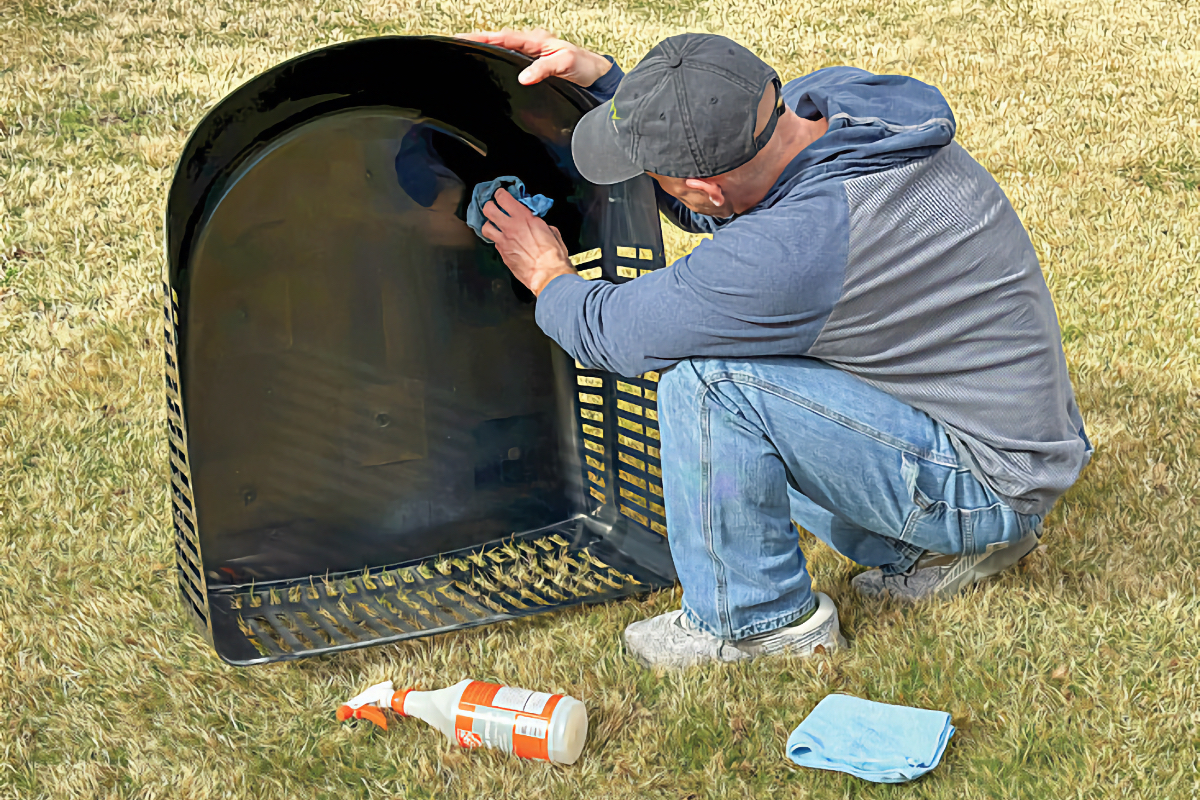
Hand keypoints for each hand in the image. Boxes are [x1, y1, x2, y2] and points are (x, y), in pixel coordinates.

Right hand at [455, 28, 612, 87]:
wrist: (596, 79)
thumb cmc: (583, 67)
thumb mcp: (566, 64)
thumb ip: (544, 68)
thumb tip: (523, 77)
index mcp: (536, 40)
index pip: (503, 37)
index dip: (483, 38)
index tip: (463, 38)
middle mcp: (530, 45)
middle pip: (498, 42)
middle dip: (477, 42)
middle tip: (455, 46)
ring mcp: (530, 56)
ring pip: (503, 51)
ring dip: (485, 52)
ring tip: (464, 55)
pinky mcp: (532, 68)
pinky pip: (510, 62)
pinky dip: (497, 62)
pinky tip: (487, 70)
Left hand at [481, 189, 575, 296]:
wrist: (547, 275)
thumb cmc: (553, 254)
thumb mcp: (551, 231)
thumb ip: (540, 224)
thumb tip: (537, 224)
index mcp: (523, 217)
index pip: (503, 198)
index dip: (500, 194)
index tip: (502, 195)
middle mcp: (510, 227)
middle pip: (488, 209)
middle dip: (490, 206)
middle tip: (494, 208)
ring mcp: (503, 241)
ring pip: (485, 227)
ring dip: (489, 225)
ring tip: (495, 226)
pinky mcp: (502, 254)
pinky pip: (494, 243)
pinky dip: (497, 240)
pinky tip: (504, 242)